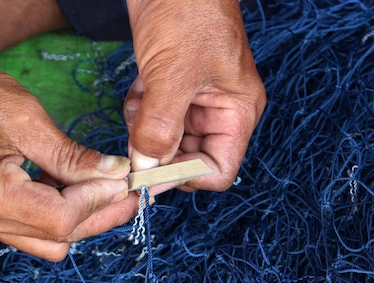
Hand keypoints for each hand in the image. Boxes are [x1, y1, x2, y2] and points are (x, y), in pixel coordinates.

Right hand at [0, 50, 138, 260]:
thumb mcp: (26, 118)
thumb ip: (72, 156)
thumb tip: (115, 175)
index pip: (60, 218)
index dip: (98, 201)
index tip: (124, 179)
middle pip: (58, 237)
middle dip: (99, 215)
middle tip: (128, 190)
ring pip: (48, 239)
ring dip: (81, 217)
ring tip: (105, 186)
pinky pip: (31, 228)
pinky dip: (58, 214)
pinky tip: (73, 186)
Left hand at [124, 0, 265, 191]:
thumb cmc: (187, 11)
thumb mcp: (173, 74)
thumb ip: (161, 126)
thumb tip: (147, 167)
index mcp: (236, 112)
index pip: (217, 170)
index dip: (184, 176)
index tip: (150, 171)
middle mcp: (218, 112)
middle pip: (188, 159)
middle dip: (158, 150)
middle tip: (137, 134)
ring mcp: (193, 102)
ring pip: (165, 142)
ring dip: (145, 129)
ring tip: (142, 98)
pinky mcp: (171, 90)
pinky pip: (152, 120)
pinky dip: (139, 111)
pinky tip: (140, 87)